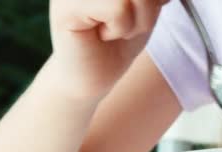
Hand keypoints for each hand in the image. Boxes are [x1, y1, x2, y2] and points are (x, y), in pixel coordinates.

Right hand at [49, 0, 168, 99]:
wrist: (92, 75)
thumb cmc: (119, 39)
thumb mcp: (148, 6)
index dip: (154, 0)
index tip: (147, 8)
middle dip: (148, 8)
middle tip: (129, 24)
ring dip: (137, 21)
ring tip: (116, 29)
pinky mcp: (67, 5)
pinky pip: (118, 9)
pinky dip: (121, 28)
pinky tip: (102, 34)